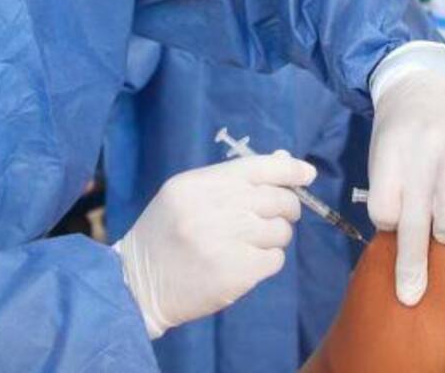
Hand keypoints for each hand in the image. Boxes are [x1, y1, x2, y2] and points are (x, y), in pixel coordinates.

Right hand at [115, 151, 315, 337]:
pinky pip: (275, 259)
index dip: (289, 168)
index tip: (307, 173)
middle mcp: (214, 208)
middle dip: (286, 207)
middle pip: (278, 198)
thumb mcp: (188, 195)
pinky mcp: (236, 273)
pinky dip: (267, 260)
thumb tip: (284, 160)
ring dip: (274, 236)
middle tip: (275, 216)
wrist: (137, 285)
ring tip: (251, 243)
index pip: (258, 167)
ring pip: (280, 230)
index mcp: (200, 183)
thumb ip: (233, 179)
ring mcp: (226, 241)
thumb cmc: (165, 233)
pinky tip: (246, 262)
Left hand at [367, 44, 444, 305]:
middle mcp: (419, 150)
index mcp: (388, 156)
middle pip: (415, 217)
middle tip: (411, 294)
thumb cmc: (400, 134)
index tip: (395, 223)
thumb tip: (399, 243)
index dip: (390, 223)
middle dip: (413, 263)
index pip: (385, 210)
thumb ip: (391, 193)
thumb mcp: (382, 156)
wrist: (422, 83)